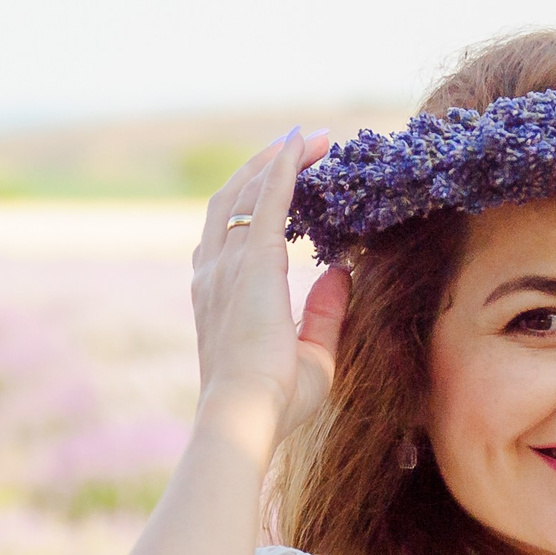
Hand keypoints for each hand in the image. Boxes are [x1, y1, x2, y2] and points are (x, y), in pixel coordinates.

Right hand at [190, 129, 347, 442]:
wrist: (244, 413)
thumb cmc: (273, 401)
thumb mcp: (312, 355)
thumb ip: (324, 314)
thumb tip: (342, 274)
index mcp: (218, 296)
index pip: (231, 236)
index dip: (254, 205)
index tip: (285, 184)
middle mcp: (214, 273)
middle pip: (231, 202)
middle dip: (262, 170)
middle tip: (299, 149)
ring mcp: (228, 264)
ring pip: (246, 192)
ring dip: (276, 161)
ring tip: (308, 141)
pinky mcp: (252, 261)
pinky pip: (267, 198)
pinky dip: (284, 167)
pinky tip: (303, 144)